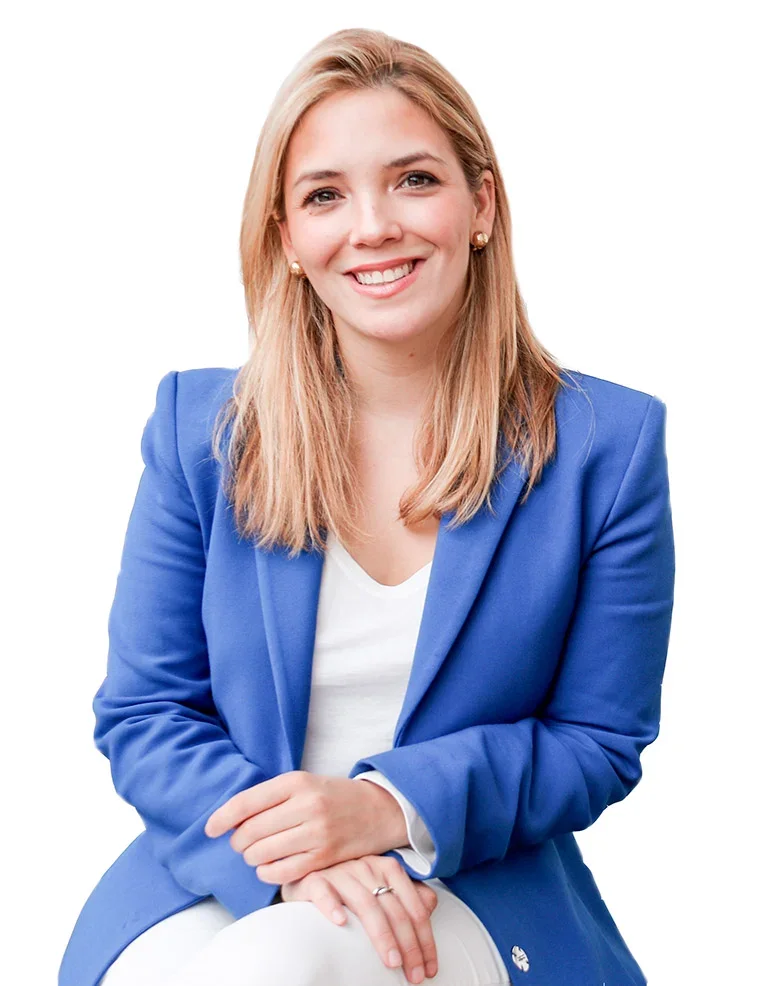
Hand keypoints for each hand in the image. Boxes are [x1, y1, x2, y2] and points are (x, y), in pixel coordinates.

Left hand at [203, 771, 405, 884]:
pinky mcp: (324, 857)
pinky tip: (269, 867)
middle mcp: (306, 805)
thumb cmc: (331, 796)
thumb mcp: (303, 784)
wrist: (378, 810)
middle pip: (250, 831)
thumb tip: (230, 820)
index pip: (246, 802)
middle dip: (238, 842)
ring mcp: (316, 833)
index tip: (210, 829)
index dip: (222, 818)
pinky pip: (281, 872)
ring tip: (256, 854)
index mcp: (296, 781)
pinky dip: (267, 873)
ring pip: (262, 853)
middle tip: (241, 843)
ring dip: (251, 858)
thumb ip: (269, 798)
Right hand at [280, 854, 439, 983]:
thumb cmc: (350, 887)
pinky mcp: (314, 880)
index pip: (414, 906)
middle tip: (414, 974)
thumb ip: (407, 896)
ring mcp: (341, 873)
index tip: (429, 967)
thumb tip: (431, 906)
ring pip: (366, 904)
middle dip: (408, 945)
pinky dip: (332, 906)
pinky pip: (324, 892)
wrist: (309, 874)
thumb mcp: (381, 887)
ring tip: (392, 962)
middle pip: (394, 909)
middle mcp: (367, 867)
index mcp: (388, 868)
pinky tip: (341, 922)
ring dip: (382, 935)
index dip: (425, 938)